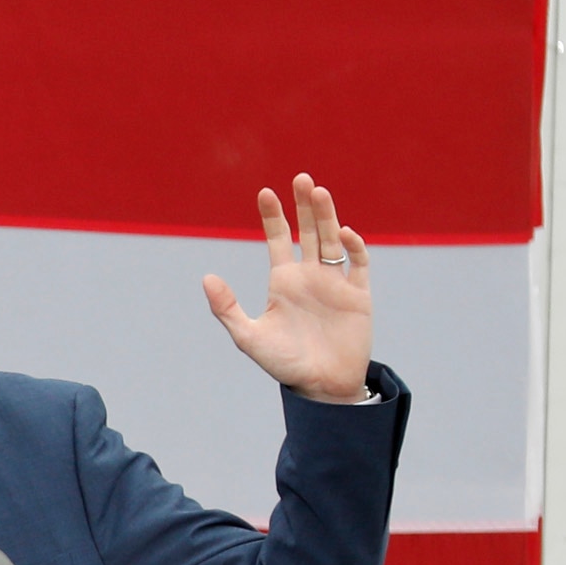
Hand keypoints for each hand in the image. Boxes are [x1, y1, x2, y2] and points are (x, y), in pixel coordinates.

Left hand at [200, 173, 372, 403]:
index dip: (273, 216)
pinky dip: (353, 247)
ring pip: (332, 240)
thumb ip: (227, 308)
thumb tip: (206, 277)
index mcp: (283, 282)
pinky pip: (358, 264)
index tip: (264, 192)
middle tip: (301, 178)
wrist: (321, 386)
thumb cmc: (284, 363)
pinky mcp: (358, 295)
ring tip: (318, 191)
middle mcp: (310, 276)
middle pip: (309, 231)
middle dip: (305, 205)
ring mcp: (335, 283)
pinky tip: (343, 233)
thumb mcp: (248, 337)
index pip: (278, 239)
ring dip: (327, 216)